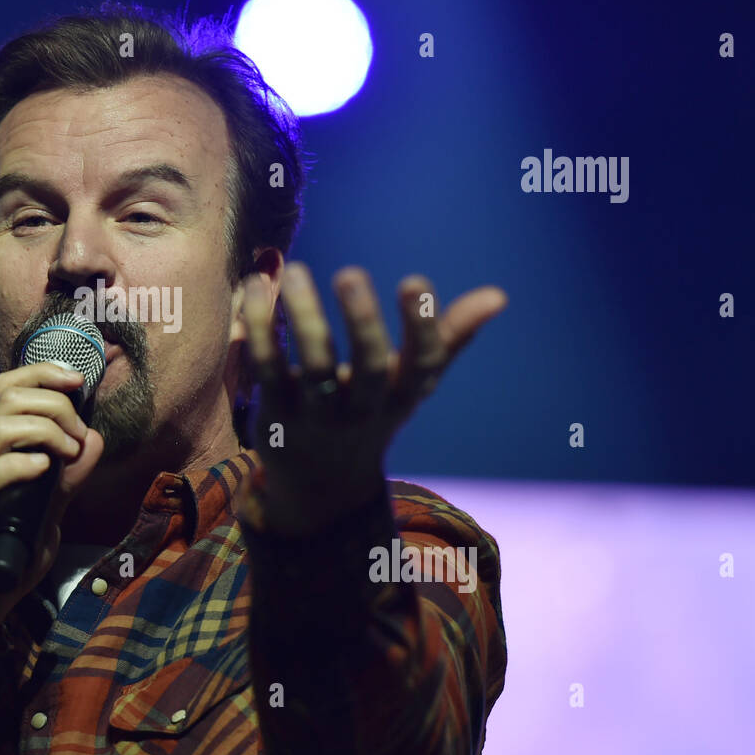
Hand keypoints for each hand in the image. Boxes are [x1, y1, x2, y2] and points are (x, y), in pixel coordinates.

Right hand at [0, 361, 104, 641]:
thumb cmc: (12, 546)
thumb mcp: (51, 506)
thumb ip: (71, 475)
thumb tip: (95, 440)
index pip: (9, 387)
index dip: (43, 372)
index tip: (78, 380)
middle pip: (6, 396)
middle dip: (53, 403)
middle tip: (77, 435)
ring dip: (43, 430)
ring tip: (65, 452)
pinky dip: (21, 465)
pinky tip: (44, 470)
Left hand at [240, 263, 506, 533]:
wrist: (321, 486)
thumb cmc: (373, 413)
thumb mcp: (412, 383)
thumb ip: (448, 337)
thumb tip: (499, 296)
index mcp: (403, 395)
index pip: (422, 363)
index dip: (422, 326)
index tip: (415, 281)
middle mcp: (364, 409)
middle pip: (368, 368)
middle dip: (362, 321)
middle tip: (350, 272)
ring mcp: (319, 416)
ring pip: (313, 367)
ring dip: (305, 316)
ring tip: (297, 269)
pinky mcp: (276, 414)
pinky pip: (268, 369)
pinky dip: (260, 330)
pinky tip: (256, 287)